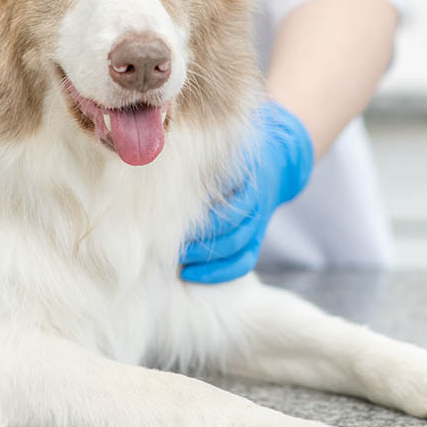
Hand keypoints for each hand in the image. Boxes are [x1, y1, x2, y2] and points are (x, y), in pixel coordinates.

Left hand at [180, 100, 313, 282]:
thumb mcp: (220, 150)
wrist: (276, 164)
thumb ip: (195, 160)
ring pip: (237, 245)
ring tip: (178, 260)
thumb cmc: (233, 157)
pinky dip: (221, 273)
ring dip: (207, 257)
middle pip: (230, 224)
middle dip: (200, 237)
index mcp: (243, 178)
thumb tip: (151, 158)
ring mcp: (258, 222)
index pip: (225, 197)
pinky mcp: (257, 239)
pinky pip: (244, 262)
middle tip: (167, 242)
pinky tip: (193, 275)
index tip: (171, 217)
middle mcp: (254, 201)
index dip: (202, 213)